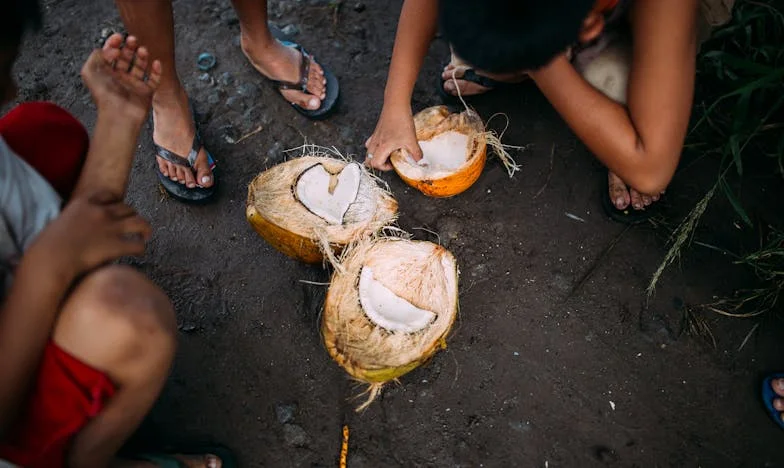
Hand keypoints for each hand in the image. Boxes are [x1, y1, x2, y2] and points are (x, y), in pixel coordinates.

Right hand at [27, 192, 150, 279]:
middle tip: (134, 225)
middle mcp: (100, 212)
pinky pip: (137, 244)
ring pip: (139, 221)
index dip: (115, 201)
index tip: (118, 208)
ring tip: (146, 235)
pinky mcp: (116, 245)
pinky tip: (140, 251)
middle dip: (131, 215)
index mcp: (83, 204)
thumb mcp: (59, 226)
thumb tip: (74, 231)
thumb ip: (72, 223)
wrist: (51, 258)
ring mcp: (110, 227)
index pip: (107, 195)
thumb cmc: (48, 248)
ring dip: (145, 228)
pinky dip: (141, 247)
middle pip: (126, 208)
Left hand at [80, 34, 161, 122]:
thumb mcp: (89, 72)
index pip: (111, 54)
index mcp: (107, 73)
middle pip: (127, 58)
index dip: (114, 43)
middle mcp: (121, 78)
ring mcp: (134, 85)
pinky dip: (156, 71)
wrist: (118, 115)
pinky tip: (156, 63)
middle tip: (133, 40)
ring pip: (140, 66)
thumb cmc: (103, 96)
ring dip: (142, 56)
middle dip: (130, 47)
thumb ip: (96, 56)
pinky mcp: (146, 92)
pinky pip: (154, 79)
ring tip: (143, 50)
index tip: (119, 37)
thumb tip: (112, 50)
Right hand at [364, 104, 421, 170]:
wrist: (396, 104)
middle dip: (378, 163)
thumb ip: (416, 153)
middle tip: (389, 160)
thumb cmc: (401, 120)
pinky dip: (375, 146)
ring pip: (368, 151)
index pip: (375, 164)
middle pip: (368, 159)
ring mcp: (375, 136)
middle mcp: (376, 143)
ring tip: (387, 153)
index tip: (394, 164)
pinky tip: (386, 143)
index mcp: (383, 147)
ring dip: (376, 155)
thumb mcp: (411, 140)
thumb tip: (420, 162)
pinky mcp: (377, 130)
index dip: (384, 168)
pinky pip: (371, 142)